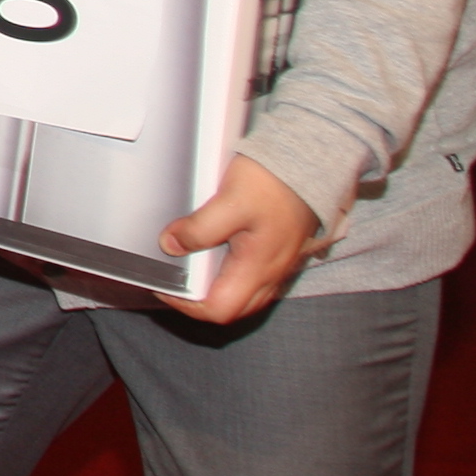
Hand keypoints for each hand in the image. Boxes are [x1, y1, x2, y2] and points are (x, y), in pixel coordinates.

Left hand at [158, 152, 325, 323]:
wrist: (308, 165)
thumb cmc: (272, 183)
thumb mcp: (230, 202)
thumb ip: (199, 229)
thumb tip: (170, 245)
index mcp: (257, 268)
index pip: (220, 310)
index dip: (187, 305)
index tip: (166, 286)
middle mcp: (271, 272)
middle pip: (233, 308)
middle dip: (200, 301)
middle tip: (175, 279)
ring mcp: (277, 263)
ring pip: (244, 294)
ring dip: (216, 288)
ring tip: (190, 267)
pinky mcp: (279, 250)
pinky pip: (254, 277)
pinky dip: (230, 274)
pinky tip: (215, 253)